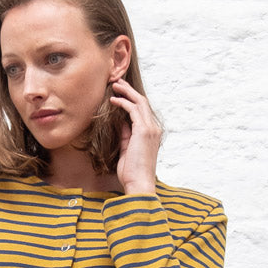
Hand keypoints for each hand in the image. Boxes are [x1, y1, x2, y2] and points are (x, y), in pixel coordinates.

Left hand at [110, 78, 161, 194]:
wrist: (139, 185)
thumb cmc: (132, 173)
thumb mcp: (127, 151)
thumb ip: (126, 136)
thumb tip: (121, 124)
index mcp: (151, 134)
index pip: (143, 112)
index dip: (132, 100)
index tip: (120, 94)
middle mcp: (153, 129)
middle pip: (142, 102)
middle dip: (129, 91)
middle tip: (117, 83)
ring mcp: (150, 129)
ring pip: (139, 102)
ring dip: (126, 92)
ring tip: (114, 86)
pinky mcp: (143, 131)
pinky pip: (133, 110)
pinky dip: (123, 102)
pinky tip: (113, 100)